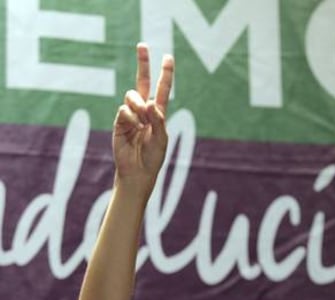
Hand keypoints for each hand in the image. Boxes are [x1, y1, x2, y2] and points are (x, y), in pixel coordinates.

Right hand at [113, 43, 173, 192]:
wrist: (137, 172)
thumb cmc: (153, 158)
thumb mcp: (161, 139)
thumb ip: (158, 120)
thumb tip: (149, 102)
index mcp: (157, 114)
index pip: (162, 90)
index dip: (165, 74)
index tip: (168, 57)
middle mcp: (144, 111)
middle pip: (142, 82)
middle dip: (143, 63)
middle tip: (142, 45)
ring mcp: (130, 116)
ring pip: (132, 96)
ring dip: (139, 106)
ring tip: (143, 122)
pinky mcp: (119, 122)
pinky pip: (124, 110)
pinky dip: (131, 118)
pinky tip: (135, 129)